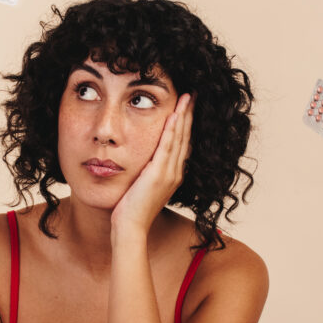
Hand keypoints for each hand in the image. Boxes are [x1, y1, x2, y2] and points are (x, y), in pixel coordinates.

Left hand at [110, 94, 192, 236]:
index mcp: (173, 174)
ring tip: (187, 97)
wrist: (130, 227)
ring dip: (183, 116)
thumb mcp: (143, 186)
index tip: (187, 106)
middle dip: (189, 114)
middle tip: (192, 94)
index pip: (182, 143)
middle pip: (185, 137)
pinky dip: (172, 130)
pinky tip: (174, 115)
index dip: (186, 124)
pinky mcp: (159, 174)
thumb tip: (145, 161)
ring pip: (179, 139)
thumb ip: (148, 172)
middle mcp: (176, 172)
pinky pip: (167, 147)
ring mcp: (169, 173)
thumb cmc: (131, 209)